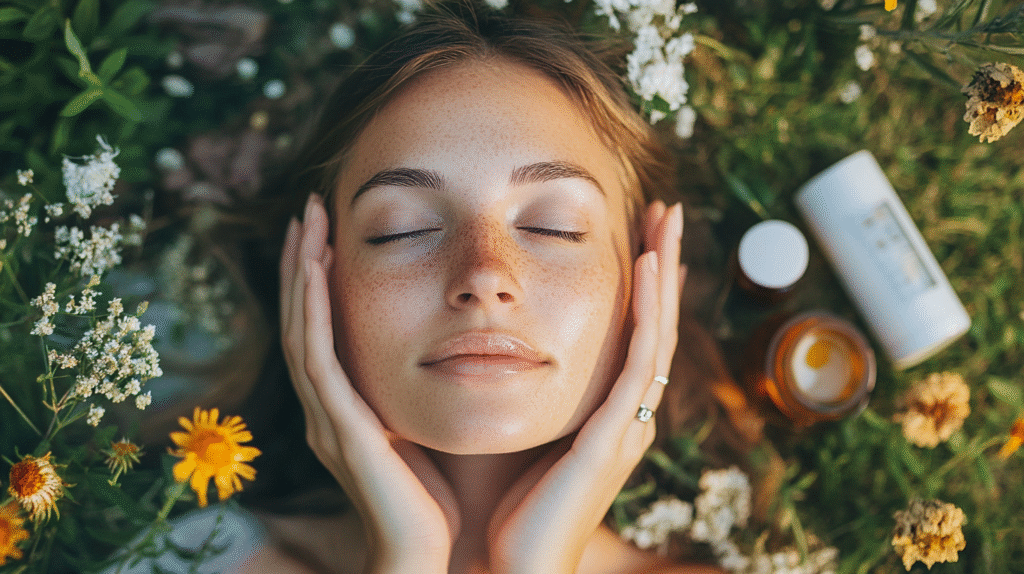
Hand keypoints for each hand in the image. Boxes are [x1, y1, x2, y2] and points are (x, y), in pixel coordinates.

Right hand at [279, 194, 458, 573]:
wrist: (427, 554)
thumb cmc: (434, 499)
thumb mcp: (420, 429)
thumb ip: (412, 394)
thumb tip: (438, 354)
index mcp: (343, 408)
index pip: (321, 331)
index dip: (318, 282)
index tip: (327, 233)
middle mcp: (324, 409)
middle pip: (302, 321)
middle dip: (303, 263)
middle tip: (309, 210)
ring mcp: (325, 418)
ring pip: (302, 330)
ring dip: (303, 273)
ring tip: (309, 222)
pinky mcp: (340, 428)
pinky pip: (318, 358)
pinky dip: (314, 310)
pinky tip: (318, 270)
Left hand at [485, 201, 685, 573]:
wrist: (508, 566)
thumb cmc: (505, 508)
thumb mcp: (520, 432)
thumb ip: (523, 392)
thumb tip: (493, 346)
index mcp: (607, 415)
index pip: (633, 336)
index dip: (644, 286)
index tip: (643, 237)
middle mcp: (629, 415)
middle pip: (654, 324)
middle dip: (663, 265)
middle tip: (668, 212)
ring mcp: (629, 424)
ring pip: (658, 332)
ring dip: (665, 271)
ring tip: (669, 219)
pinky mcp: (617, 434)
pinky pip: (641, 360)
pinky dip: (650, 310)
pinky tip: (652, 266)